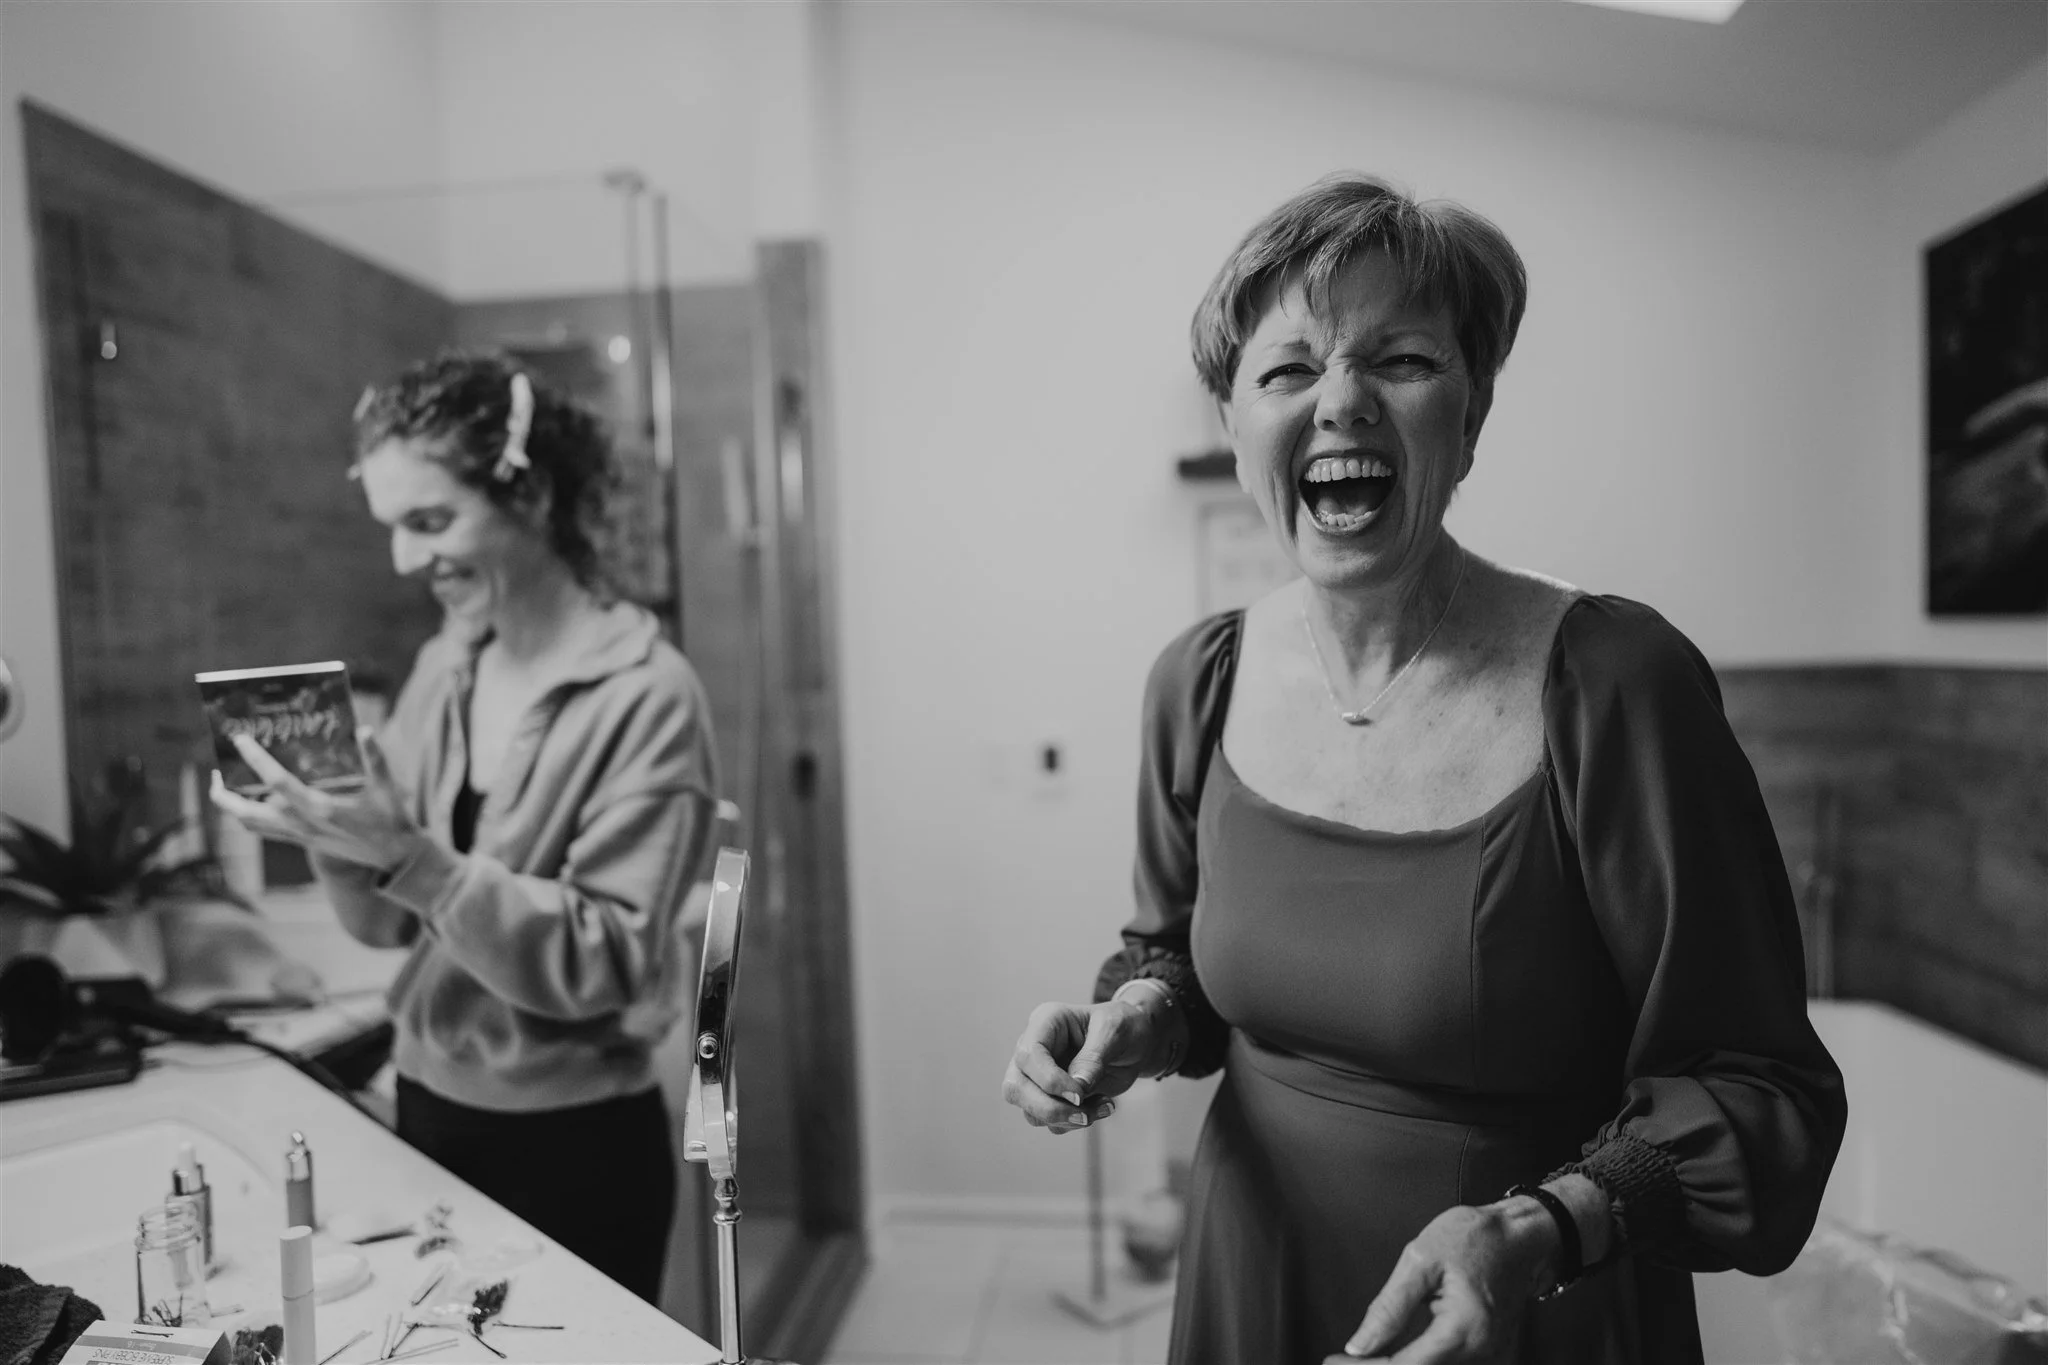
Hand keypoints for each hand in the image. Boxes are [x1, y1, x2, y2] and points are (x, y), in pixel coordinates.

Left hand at [210, 728, 427, 872]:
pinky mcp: (301, 841)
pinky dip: (249, 815)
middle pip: (247, 813)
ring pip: (250, 824)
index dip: (256, 759)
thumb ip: (375, 757)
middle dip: (223, 795)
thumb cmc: (390, 817)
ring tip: (223, 785)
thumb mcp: (386, 786)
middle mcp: (303, 824)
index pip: (278, 782)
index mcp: (322, 807)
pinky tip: (250, 798)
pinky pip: (264, 829)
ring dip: (231, 807)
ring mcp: (299, 836)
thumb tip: (363, 730)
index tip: (241, 740)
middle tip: (215, 772)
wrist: (393, 856)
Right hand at [1001, 997, 1157, 1134]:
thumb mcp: (1114, 1032)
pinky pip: (1050, 1121)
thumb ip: (1094, 1058)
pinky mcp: (1051, 1097)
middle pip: (1016, 1088)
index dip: (1050, 1080)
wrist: (1137, 1042)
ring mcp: (1039, 1075)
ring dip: (1068, 1119)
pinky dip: (1075, 1123)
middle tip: (1085, 1115)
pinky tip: (1102, 1106)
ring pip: (1030, 1110)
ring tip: (1105, 1106)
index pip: (1028, 1055)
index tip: (1081, 1094)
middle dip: (1051, 1108)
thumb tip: (1077, 1087)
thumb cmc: (1124, 1026)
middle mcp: (1035, 1049)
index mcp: (1046, 1022)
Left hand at [1326, 1199, 1557, 1363]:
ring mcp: (1489, 1356)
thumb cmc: (1476, 1238)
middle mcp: (1481, 1353)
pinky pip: (1446, 1364)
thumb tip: (1359, 1345)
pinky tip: (1390, 1353)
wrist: (1522, 1235)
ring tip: (1361, 1357)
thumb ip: (1389, 1307)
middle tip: (1341, 1360)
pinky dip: (1416, 1361)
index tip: (1333, 1361)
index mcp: (1464, 1331)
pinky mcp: (1489, 1353)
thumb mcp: (1421, 1260)